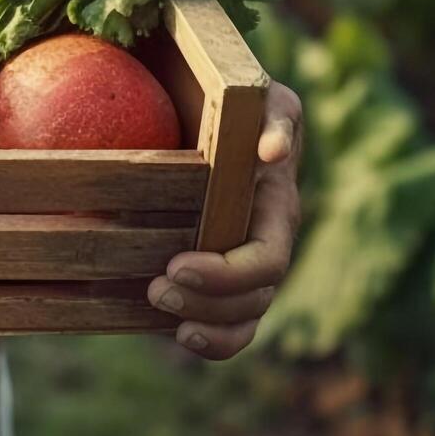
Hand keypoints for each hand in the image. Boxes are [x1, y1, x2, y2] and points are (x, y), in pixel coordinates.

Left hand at [147, 81, 302, 359]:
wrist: (216, 112)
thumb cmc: (239, 101)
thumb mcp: (259, 96)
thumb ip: (272, 117)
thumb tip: (272, 152)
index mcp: (277, 210)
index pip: (266, 261)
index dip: (226, 275)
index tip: (177, 265)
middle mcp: (268, 244)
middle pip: (253, 298)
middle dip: (207, 301)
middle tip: (157, 288)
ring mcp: (249, 265)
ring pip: (244, 317)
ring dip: (205, 324)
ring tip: (158, 302)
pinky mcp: (225, 276)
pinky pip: (230, 324)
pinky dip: (212, 339)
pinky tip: (180, 334)